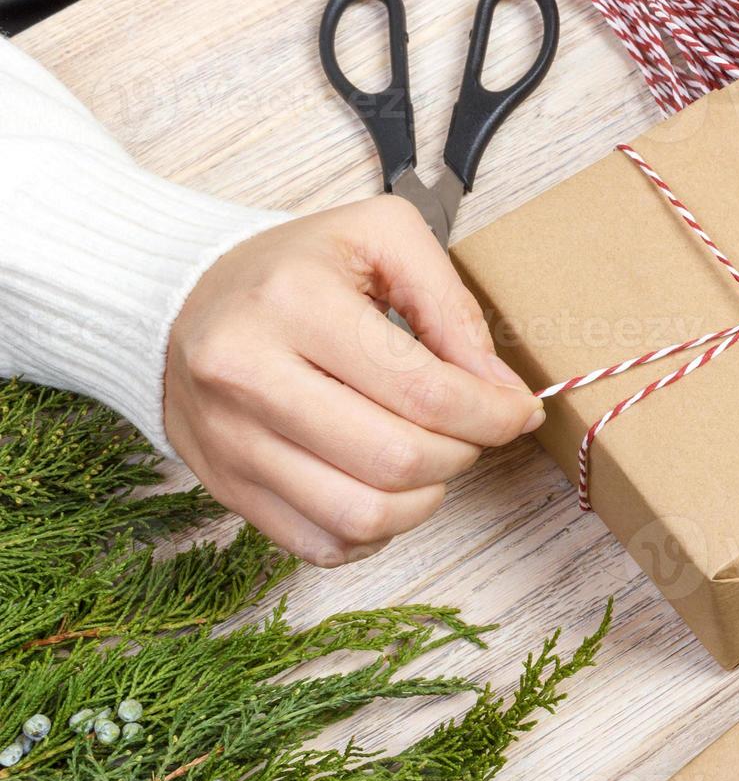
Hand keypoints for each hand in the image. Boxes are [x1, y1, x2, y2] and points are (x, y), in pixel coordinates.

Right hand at [164, 195, 543, 566]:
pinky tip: (385, 487)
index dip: (492, 414)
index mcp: (293, 303)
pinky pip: (323, 543)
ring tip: (432, 459)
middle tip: (472, 430)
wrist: (176, 299)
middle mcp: (248, 375)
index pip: (423, 391)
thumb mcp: (380, 237)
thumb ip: (451, 305)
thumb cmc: (293, 267)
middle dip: (462, 453)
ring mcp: (231, 440)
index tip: (518, 411)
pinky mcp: (225, 486)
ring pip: (362, 516)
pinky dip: (375, 530)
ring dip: (424, 499)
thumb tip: (498, 390)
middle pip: (396, 460)